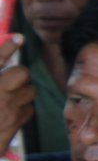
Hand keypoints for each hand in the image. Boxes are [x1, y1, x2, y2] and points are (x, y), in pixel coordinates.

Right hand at [0, 36, 33, 155]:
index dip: (9, 47)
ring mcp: (7, 108)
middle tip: (8, 82)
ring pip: (28, 91)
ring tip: (5, 102)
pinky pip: (28, 109)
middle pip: (21, 74)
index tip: (20, 38)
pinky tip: (9, 115)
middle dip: (18, 76)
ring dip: (21, 94)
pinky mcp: (15, 122)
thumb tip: (12, 52)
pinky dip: (22, 110)